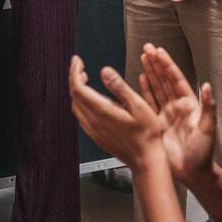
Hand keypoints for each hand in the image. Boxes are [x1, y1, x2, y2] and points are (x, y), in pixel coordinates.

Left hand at [69, 56, 166, 172]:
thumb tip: (105, 70)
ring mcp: (94, 131)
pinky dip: (81, 103)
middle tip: (80, 66)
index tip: (77, 60)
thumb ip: (119, 87)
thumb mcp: (139, 106)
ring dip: (77, 91)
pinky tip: (91, 100)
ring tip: (84, 79)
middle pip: (74, 96)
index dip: (74, 71)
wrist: (146, 160)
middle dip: (74, 78)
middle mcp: (94, 122)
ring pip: (76, 107)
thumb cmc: (147, 135)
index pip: (78, 88)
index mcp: (102, 111)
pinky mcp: (97, 137)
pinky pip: (81, 117)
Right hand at [137, 45, 215, 185]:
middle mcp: (177, 106)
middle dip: (156, 64)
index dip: (167, 65)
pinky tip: (140, 79)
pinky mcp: (157, 125)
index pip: (176, 80)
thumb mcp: (208, 129)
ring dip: (150, 73)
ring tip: (142, 58)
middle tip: (147, 48)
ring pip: (156, 89)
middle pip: (164, 80)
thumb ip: (208, 107)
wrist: (192, 173)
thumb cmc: (204, 152)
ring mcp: (166, 115)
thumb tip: (206, 85)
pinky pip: (149, 103)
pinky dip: (145, 91)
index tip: (159, 51)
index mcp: (189, 105)